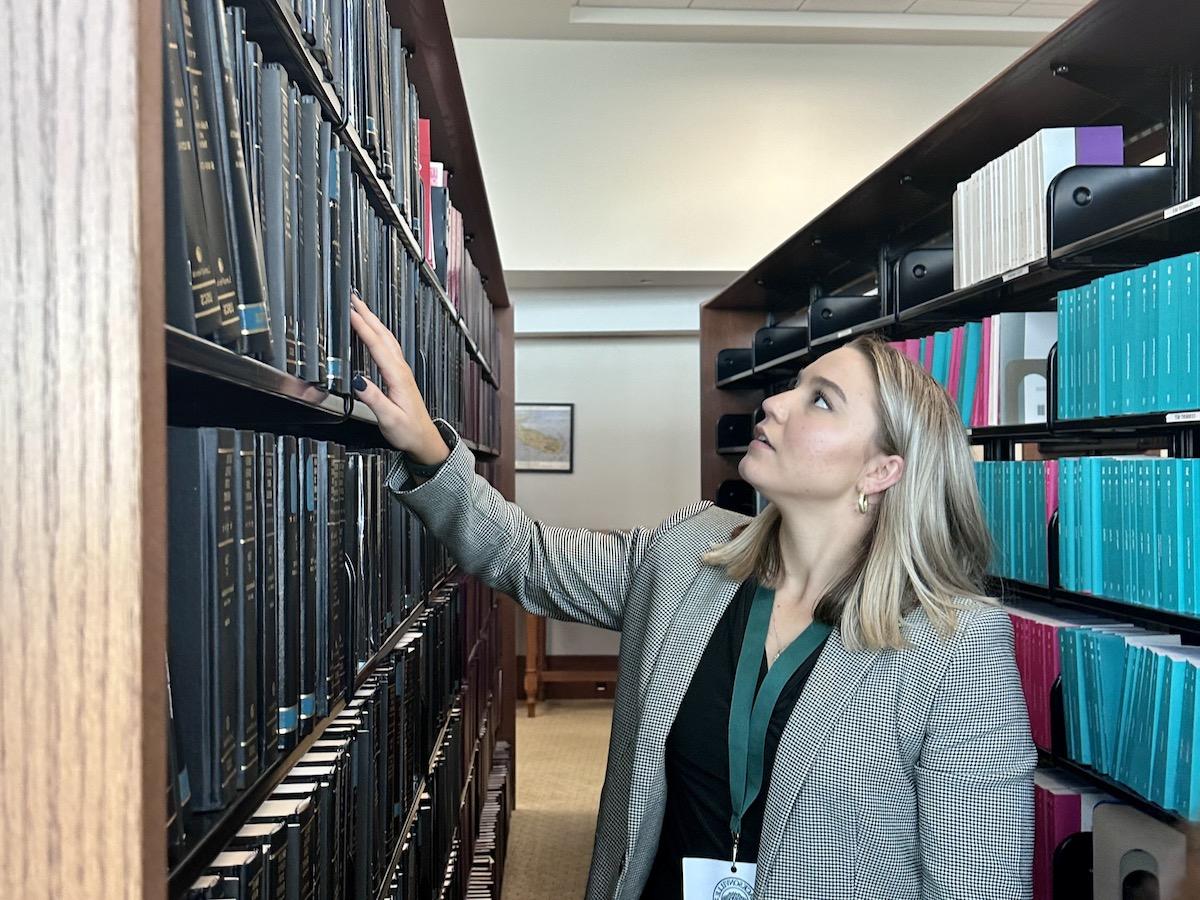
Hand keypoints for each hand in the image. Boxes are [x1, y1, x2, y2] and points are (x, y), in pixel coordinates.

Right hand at [349, 294, 449, 465]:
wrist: (424, 439)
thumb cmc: (409, 431)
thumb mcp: (388, 418)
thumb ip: (373, 399)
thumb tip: (357, 381)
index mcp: (397, 376)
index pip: (377, 345)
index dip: (362, 327)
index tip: (350, 311)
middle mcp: (401, 369)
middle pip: (383, 335)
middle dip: (368, 315)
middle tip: (353, 297)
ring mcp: (401, 370)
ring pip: (387, 338)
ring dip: (373, 321)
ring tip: (360, 307)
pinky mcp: (400, 374)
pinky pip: (388, 346)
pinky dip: (378, 333)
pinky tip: (372, 331)